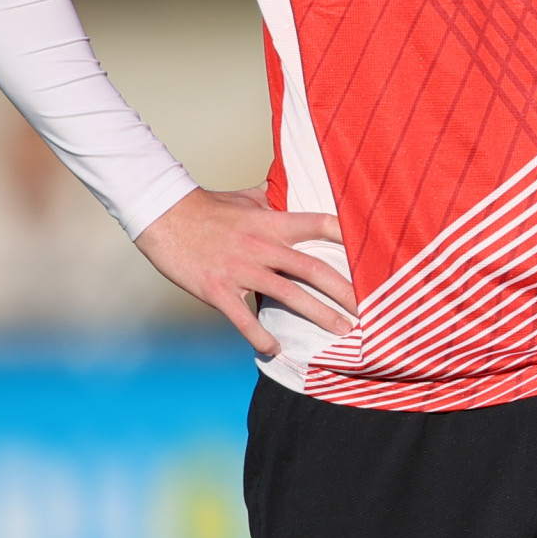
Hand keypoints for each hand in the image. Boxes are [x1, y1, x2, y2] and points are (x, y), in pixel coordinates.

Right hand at [135, 186, 351, 357]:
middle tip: (368, 310)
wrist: (161, 215)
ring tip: (343, 332)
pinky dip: (261, 336)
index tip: (374, 253)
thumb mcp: (247, 197)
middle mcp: (262, 246)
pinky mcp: (217, 289)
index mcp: (272, 222)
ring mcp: (241, 269)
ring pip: (289, 295)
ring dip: (319, 315)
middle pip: (313, 269)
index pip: (321, 224)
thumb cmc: (208, 206)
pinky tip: (276, 349)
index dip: (349, 236)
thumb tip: (293, 188)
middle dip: (345, 291)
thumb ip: (274, 199)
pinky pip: (244, 318)